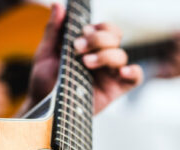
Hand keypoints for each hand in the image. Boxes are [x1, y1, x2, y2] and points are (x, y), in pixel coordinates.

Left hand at [25, 3, 142, 115]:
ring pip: (121, 55)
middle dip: (98, 39)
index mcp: (89, 47)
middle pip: (115, 38)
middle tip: (78, 48)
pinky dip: (133, 71)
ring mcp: (109, 74)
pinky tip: (121, 72)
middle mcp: (101, 58)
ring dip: (105, 55)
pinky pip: (135, 78)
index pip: (105, 29)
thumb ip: (53, 31)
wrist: (44, 108)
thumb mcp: (45, 54)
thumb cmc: (44, 82)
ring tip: (86, 63)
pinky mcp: (115, 90)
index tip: (81, 33)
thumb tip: (58, 5)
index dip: (98, 28)